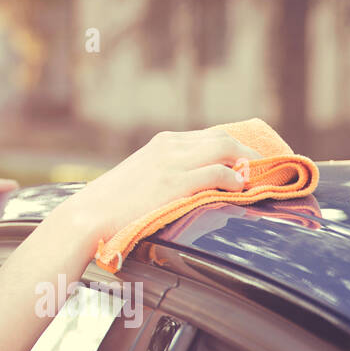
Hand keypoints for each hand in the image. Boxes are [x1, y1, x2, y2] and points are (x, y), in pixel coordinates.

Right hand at [59, 128, 262, 245]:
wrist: (90, 215)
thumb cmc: (113, 204)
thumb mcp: (141, 178)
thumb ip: (166, 174)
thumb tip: (191, 186)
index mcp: (160, 143)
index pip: (208, 135)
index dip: (233, 148)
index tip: (247, 162)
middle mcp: (168, 147)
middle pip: (222, 137)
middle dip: (246, 152)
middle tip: (259, 171)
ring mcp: (171, 163)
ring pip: (224, 148)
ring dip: (245, 163)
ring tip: (254, 179)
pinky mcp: (174, 183)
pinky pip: (217, 172)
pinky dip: (234, 178)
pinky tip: (239, 188)